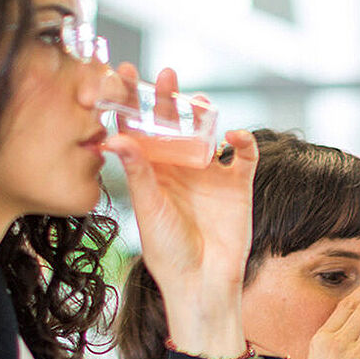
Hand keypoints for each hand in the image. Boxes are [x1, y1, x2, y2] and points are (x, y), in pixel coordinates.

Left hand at [101, 64, 257, 358]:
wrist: (203, 283)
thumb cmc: (168, 253)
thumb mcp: (149, 210)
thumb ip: (138, 172)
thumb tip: (114, 136)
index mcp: (152, 173)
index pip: (138, 130)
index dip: (129, 103)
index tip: (118, 75)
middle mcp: (179, 168)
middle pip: (173, 124)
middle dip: (168, 98)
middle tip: (164, 74)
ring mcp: (210, 174)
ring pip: (208, 132)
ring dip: (204, 113)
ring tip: (196, 99)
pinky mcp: (237, 184)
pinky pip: (244, 154)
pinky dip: (242, 140)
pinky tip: (232, 136)